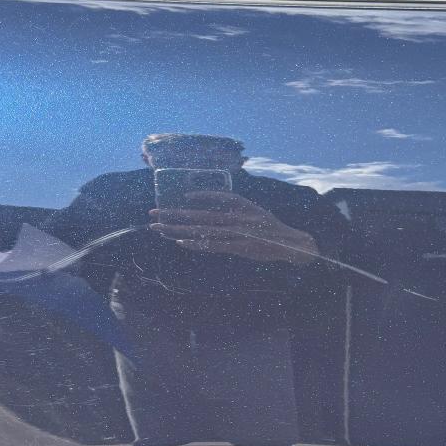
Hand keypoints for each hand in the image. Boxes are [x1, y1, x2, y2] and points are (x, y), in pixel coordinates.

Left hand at [149, 191, 318, 264]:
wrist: (293, 244)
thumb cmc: (271, 228)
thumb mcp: (254, 210)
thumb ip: (234, 205)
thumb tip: (210, 203)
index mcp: (240, 207)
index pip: (214, 199)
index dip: (197, 198)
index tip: (181, 198)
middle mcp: (235, 218)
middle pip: (198, 216)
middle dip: (173, 214)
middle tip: (152, 213)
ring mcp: (236, 233)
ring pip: (200, 231)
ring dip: (177, 230)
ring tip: (158, 228)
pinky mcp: (238, 248)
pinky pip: (213, 245)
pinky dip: (196, 244)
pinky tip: (180, 242)